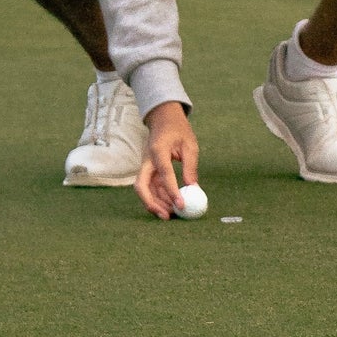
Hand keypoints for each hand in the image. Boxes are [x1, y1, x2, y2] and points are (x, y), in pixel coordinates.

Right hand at [135, 101, 199, 219]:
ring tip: (173, 214)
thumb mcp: (190, 145)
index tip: (181, 205)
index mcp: (158, 150)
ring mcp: (146, 166)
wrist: (164, 119)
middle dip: (152, 204)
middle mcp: (147, 160)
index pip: (164, 174)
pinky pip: (151, 188)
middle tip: (168, 216)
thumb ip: (190, 167)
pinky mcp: (148, 171)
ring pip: (145, 190)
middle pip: (142, 186)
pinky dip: (159, 198)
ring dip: (157, 203)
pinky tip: (171, 205)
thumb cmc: (178, 130)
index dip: (171, 192)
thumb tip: (194, 189)